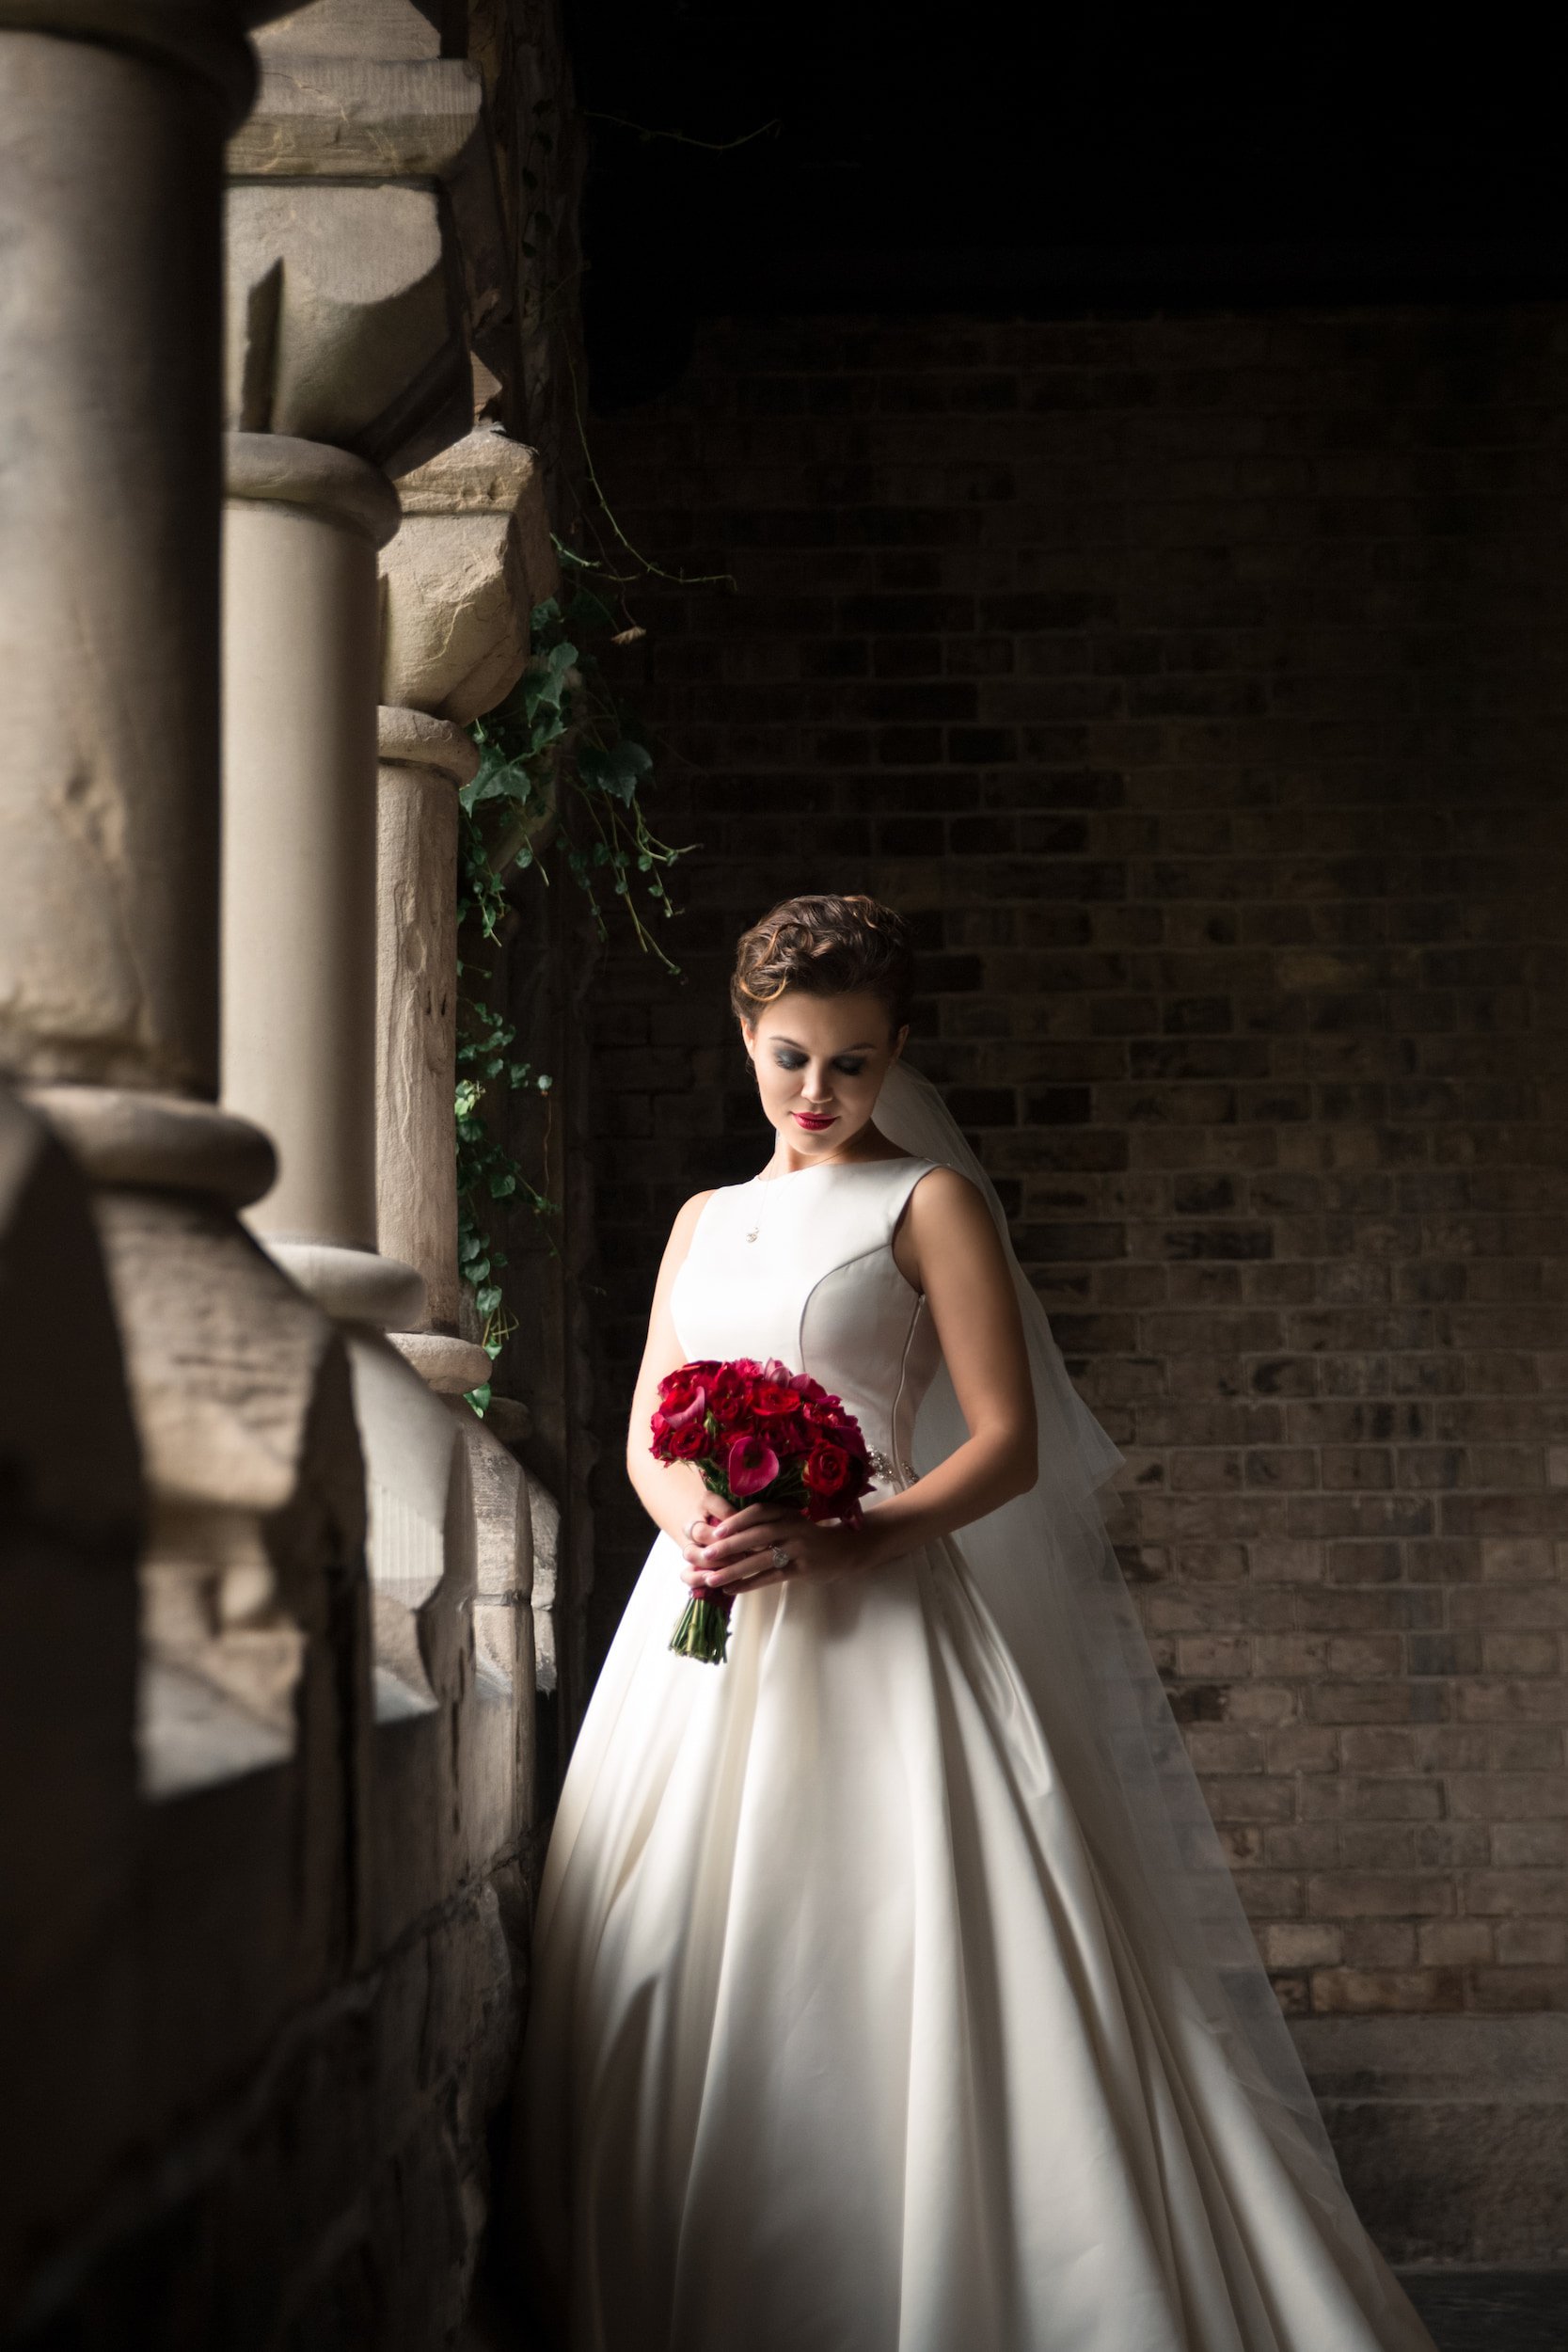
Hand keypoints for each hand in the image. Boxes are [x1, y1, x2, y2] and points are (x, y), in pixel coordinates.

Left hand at [680, 1501, 877, 1595]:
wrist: (845, 1550)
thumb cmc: (809, 1536)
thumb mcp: (791, 1522)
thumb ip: (767, 1524)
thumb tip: (727, 1532)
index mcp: (787, 1512)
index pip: (759, 1512)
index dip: (737, 1520)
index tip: (716, 1530)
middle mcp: (793, 1527)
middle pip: (758, 1535)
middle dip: (730, 1545)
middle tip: (707, 1554)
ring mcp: (800, 1548)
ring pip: (762, 1559)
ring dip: (735, 1570)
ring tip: (712, 1578)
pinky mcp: (803, 1569)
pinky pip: (772, 1577)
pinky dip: (750, 1583)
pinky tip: (732, 1589)